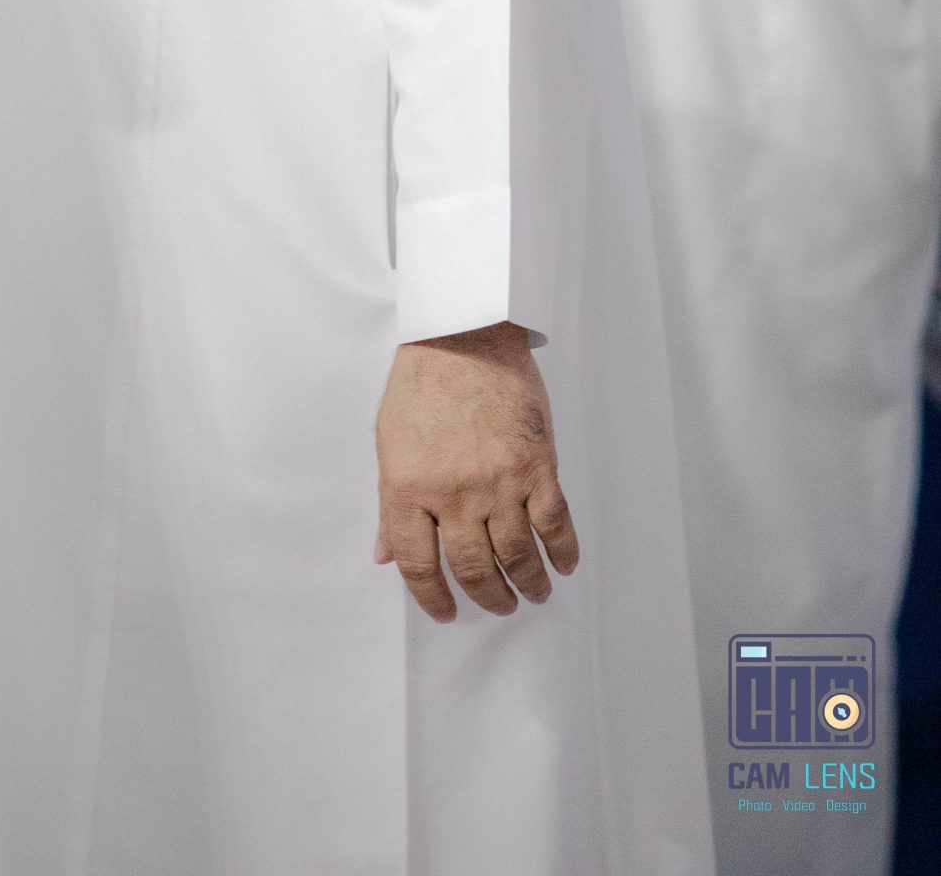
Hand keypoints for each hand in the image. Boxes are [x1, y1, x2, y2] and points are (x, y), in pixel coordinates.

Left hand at [374, 322, 577, 623]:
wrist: (465, 337)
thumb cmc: (421, 385)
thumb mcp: (388, 443)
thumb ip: (390, 505)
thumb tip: (385, 556)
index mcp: (409, 489)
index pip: (417, 564)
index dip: (431, 597)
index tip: (445, 612)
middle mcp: (454, 495)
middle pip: (472, 567)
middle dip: (487, 596)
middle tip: (499, 606)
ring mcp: (500, 483)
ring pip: (517, 555)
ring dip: (527, 583)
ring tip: (532, 594)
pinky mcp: (537, 466)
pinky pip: (554, 523)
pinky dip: (562, 551)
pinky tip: (564, 566)